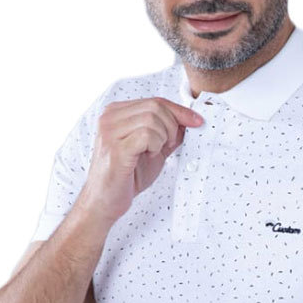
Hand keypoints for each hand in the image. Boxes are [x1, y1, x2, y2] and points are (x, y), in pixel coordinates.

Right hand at [77, 97, 203, 227]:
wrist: (105, 201)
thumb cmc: (126, 176)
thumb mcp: (153, 149)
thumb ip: (168, 133)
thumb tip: (189, 121)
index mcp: (116, 113)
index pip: (155, 101)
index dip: (179, 111)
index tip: (197, 121)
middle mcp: (109, 118)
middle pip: (155, 107)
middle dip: (171, 127)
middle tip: (167, 146)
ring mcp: (109, 132)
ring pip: (152, 120)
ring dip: (162, 139)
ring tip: (153, 153)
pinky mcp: (115, 148)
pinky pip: (146, 135)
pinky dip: (155, 146)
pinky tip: (147, 156)